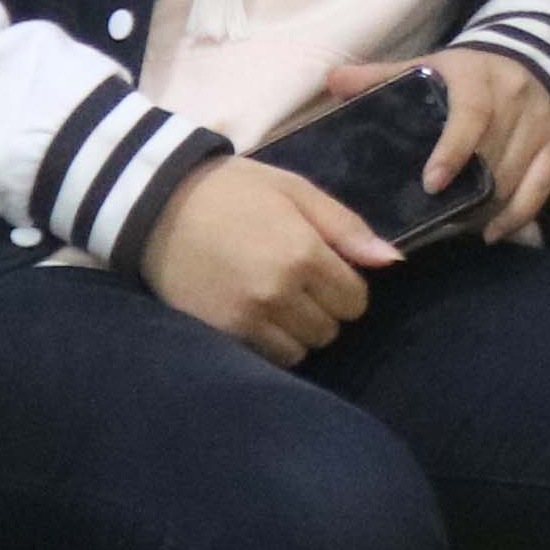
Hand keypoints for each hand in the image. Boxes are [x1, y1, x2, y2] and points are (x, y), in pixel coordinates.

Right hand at [137, 159, 398, 365]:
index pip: (355, 301)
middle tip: (300, 285)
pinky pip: (265, 358)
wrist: (157, 203)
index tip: (328, 273)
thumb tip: (393, 261)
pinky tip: (256, 316)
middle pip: (331, 329)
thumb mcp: (296, 191)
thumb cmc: (235, 190)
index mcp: (304, 253)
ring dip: (298, 332)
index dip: (347, 288)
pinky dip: (269, 344)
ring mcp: (247, 318)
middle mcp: (279, 292)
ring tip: (277, 302)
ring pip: (300, 350)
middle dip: (324, 310)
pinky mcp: (219, 333)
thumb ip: (346, 228)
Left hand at [323, 49, 549, 242]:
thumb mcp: (427, 66)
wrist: (531, 61)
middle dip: (464, 191)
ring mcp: (539, 124)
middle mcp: (514, 98)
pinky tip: (493, 234)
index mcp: (477, 78)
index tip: (432, 183)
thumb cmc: (466, 74)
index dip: (452, 151)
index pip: (471, 116)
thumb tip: (332, 79)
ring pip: (514, 177)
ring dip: (485, 206)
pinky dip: (518, 215)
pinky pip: (541, 188)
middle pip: (493, 155)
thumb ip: (381, 75)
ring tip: (456, 227)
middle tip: (434, 217)